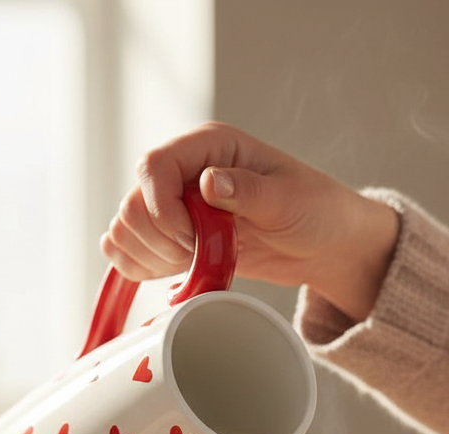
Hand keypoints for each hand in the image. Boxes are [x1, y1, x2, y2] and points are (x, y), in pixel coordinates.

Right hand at [100, 121, 399, 321]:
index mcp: (209, 147)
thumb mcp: (288, 200)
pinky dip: (143, 269)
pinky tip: (177, 273)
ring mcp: (175, 207)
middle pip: (132, 204)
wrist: (323, 243)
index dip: (163, 209)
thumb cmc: (315, 210)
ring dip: (151, 256)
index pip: (153, 167)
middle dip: (159, 239)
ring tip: (194, 263)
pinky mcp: (173, 239)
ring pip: (125, 230)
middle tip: (199, 254)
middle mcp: (184, 172)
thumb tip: (209, 182)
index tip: (193, 238)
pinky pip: (131, 253)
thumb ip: (247, 190)